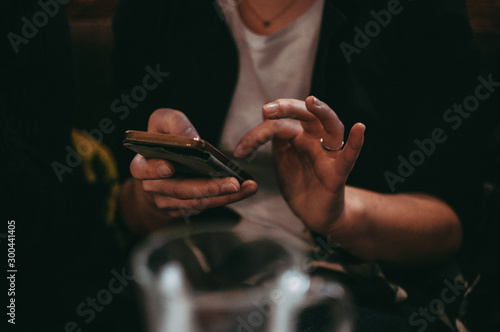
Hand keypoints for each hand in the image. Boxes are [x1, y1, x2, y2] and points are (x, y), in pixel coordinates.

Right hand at [127, 108, 257, 231]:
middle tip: (232, 183)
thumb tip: (192, 138)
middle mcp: (153, 187)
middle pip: (180, 190)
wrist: (161, 168)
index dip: (154, 169)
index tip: (169, 167)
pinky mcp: (184, 210)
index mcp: (142, 165)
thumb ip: (174, 123)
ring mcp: (169, 202)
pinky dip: (226, 198)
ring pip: (196, 202)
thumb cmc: (163, 142)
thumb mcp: (162, 123)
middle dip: (207, 188)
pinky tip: (244, 190)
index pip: (143, 170)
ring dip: (224, 196)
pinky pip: (206, 206)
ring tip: (246, 186)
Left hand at [234, 96, 364, 233]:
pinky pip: (349, 157)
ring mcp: (328, 155)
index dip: (259, 133)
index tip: (241, 149)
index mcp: (299, 136)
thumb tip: (265, 117)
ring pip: (331, 127)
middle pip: (307, 115)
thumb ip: (276, 140)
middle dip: (288, 108)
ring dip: (322, 112)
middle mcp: (316, 140)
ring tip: (312, 101)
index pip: (281, 124)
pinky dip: (355, 143)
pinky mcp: (338, 173)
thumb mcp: (282, 160)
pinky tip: (359, 128)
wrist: (313, 213)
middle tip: (268, 109)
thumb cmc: (300, 184)